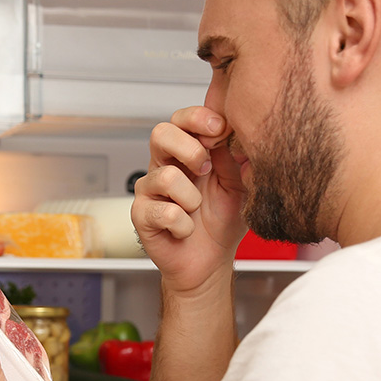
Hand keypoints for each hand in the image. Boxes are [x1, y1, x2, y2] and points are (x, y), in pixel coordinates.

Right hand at [132, 106, 246, 292]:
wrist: (210, 262)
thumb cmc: (221, 223)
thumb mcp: (239, 185)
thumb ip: (234, 158)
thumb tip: (233, 133)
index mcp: (187, 153)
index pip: (183, 119)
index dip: (199, 118)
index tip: (220, 129)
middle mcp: (165, 165)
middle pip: (160, 133)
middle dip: (189, 148)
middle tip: (206, 168)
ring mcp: (150, 190)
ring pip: (165, 175)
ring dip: (191, 197)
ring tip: (196, 209)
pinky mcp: (142, 215)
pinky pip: (166, 212)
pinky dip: (184, 225)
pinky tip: (185, 229)